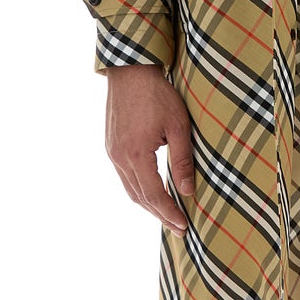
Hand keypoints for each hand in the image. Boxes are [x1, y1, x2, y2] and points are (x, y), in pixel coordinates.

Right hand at [104, 65, 194, 233]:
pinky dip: (140, 189)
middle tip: (179, 228)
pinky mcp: (111, 146)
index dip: (169, 213)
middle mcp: (119, 157)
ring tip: (168, 215)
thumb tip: (188, 191)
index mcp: (136, 154)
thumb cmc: (158, 94)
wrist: (130, 71)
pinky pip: (125, 177)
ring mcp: (112, 152)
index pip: (153, 195)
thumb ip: (183, 161)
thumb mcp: (179, 126)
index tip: (183, 226)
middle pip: (139, 197)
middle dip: (160, 215)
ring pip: (130, 189)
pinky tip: (153, 193)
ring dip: (149, 205)